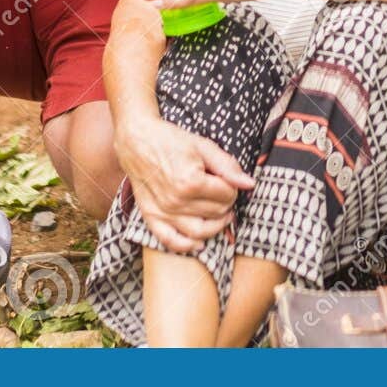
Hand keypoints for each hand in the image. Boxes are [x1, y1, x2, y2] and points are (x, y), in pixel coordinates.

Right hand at [113, 114, 253, 253]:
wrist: (137, 142)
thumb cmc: (171, 141)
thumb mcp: (203, 146)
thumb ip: (227, 166)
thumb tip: (249, 184)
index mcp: (191, 181)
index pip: (226, 194)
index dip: (233, 187)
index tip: (228, 180)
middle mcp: (176, 201)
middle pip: (216, 213)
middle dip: (226, 204)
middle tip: (224, 194)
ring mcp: (163, 212)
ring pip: (200, 232)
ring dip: (216, 226)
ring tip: (221, 216)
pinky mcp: (151, 217)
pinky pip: (171, 241)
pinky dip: (188, 246)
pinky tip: (200, 241)